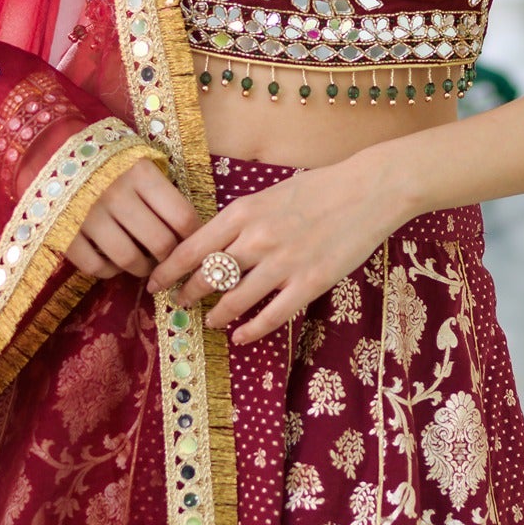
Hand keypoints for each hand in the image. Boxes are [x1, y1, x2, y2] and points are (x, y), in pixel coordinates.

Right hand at [65, 157, 201, 278]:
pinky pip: (96, 266)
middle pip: (160, 243)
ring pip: (130, 259)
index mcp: (140, 173)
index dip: (193, 236)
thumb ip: (160, 190)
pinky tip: (112, 262)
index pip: (182, 217)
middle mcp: (117, 194)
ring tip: (142, 263)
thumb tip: (188, 230)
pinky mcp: (65, 232)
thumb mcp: (137, 162)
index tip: (191, 242)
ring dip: (142, 268)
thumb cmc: (106, 159)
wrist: (49, 148)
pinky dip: (109, 271)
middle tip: (165, 257)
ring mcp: (89, 215)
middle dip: (168, 257)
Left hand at [146, 157, 406, 343]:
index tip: (155, 283)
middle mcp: (256, 239)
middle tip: (180, 304)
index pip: (191, 249)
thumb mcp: (268, 194)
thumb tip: (213, 245)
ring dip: (216, 315)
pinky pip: (271, 316)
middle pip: (207, 277)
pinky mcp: (309, 284)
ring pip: (234, 301)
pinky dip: (251, 330)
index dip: (168, 271)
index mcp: (242, 212)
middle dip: (188, 295)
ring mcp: (283, 264)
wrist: (368, 190)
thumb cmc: (319, 188)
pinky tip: (241, 336)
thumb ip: (240, 220)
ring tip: (209, 321)